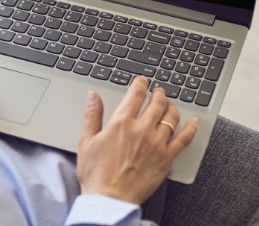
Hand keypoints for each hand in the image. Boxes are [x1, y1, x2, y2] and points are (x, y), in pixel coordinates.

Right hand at [76, 76, 197, 204]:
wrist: (109, 199)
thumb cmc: (96, 172)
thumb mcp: (86, 139)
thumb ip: (92, 114)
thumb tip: (93, 95)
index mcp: (121, 123)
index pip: (135, 94)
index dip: (140, 83)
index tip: (143, 80)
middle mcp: (141, 130)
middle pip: (157, 103)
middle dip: (158, 93)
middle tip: (158, 91)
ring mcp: (156, 144)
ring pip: (171, 117)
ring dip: (172, 106)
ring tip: (170, 104)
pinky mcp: (166, 159)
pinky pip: (184, 139)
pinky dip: (191, 128)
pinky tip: (193, 121)